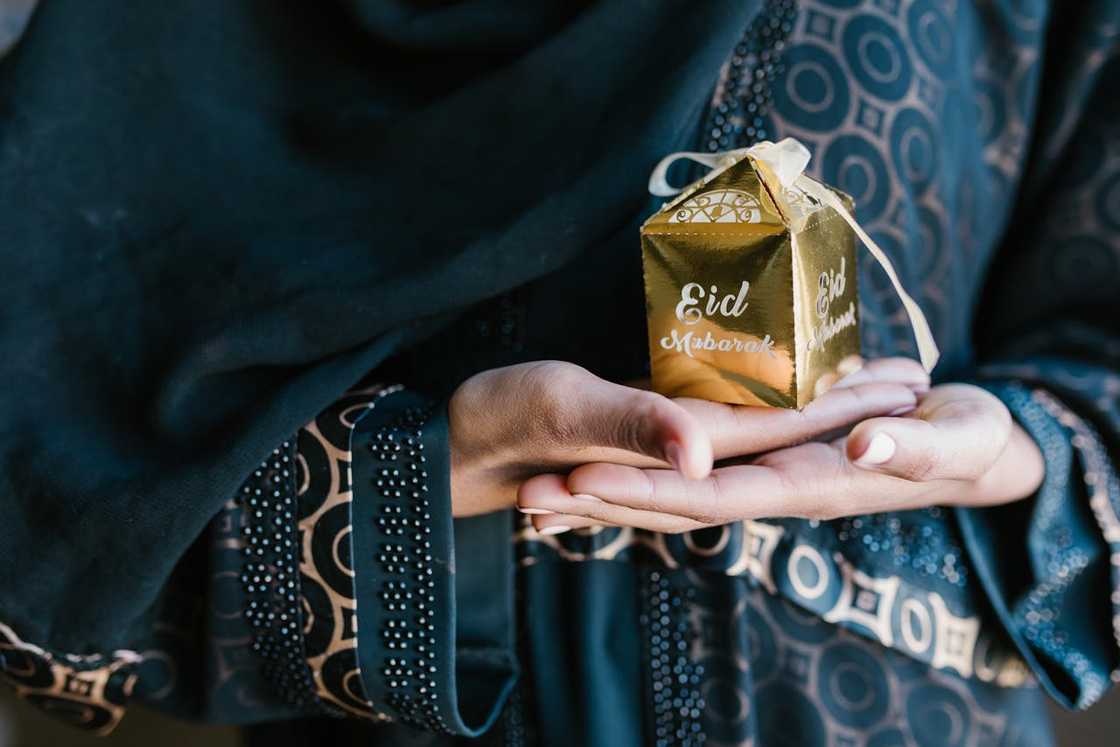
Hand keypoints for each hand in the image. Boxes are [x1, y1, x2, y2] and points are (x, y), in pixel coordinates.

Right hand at [450, 358, 927, 515]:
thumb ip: (635, 429)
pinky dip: (760, 395)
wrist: (454, 442)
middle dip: (849, 404)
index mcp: (676, 452)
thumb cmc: (503, 421)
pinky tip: (778, 377)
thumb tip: (703, 455)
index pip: (782, 431)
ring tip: (866, 374)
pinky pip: (720, 411)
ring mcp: (665, 442)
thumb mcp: (563, 412)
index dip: (846, 407)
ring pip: (757, 422)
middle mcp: (683, 452)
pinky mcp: (643, 424)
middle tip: (914, 371)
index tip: (910, 380)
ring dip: (811, 402)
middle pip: (784, 428)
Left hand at [518, 383, 1044, 532]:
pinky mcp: (760, 461)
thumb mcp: (964, 437)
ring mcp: (763, 478)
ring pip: (670, 497)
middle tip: (530, 495)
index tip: (582, 479)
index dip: (648, 489)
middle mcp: (773, 488)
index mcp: (810, 482)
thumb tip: (860, 451)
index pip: (714, 493)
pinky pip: (689, 480)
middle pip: (672, 502)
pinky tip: (590, 480)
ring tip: (534, 499)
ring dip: (605, 500)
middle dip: (603, 501)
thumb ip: (917, 448)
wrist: (981, 451)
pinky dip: (638, 482)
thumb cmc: (978, 440)